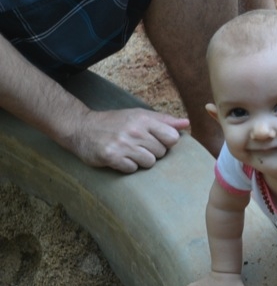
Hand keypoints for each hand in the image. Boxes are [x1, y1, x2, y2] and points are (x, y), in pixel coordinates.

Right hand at [69, 108, 189, 172]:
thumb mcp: (139, 116)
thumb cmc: (115, 122)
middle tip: (136, 145)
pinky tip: (119, 158)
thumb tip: (187, 123)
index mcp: (144, 119)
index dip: (166, 142)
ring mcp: (123, 144)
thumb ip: (164, 120)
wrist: (81, 128)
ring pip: (149, 163)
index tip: (154, 139)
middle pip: (161, 152)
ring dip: (140, 160)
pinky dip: (127, 166)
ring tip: (128, 151)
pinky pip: (133, 169)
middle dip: (152, 151)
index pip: (173, 138)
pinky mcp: (112, 157)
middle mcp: (134, 131)